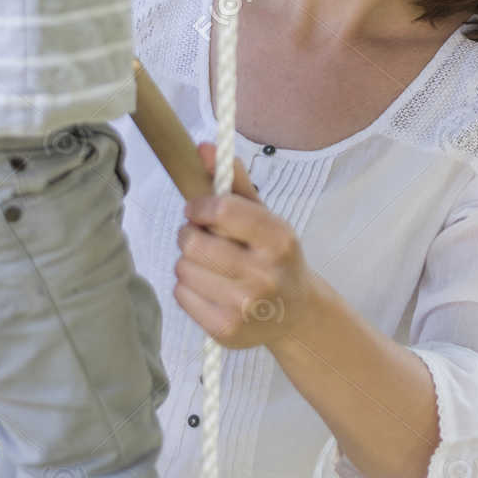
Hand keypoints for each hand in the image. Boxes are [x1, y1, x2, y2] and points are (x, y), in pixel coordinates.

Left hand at [174, 141, 313, 349]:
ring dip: (188, 262)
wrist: (295, 313)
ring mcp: (245, 306)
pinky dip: (187, 287)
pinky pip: (181, 295)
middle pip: (195, 242)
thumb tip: (202, 147)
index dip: (200, 207)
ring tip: (208, 264)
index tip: (197, 209)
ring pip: (184, 268)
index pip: (222, 211)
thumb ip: (233, 180)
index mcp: (278, 238)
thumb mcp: (264, 216)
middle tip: (199, 236)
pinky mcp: (226, 330)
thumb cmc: (273, 256)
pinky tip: (208, 287)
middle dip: (189, 234)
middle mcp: (265, 274)